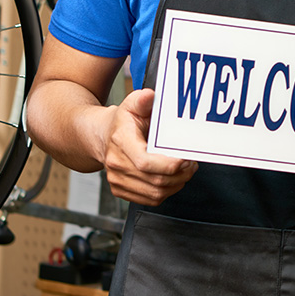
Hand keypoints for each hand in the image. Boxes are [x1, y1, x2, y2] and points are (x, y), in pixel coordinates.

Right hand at [101, 88, 197, 205]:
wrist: (102, 136)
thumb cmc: (122, 121)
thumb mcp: (132, 104)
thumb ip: (142, 99)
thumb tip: (150, 96)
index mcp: (121, 141)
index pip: (145, 162)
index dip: (169, 165)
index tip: (186, 159)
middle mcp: (116, 163)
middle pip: (155, 180)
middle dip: (180, 174)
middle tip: (192, 164)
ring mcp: (117, 179)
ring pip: (155, 192)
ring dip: (176, 184)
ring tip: (185, 171)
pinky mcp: (121, 190)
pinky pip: (150, 199)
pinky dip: (166, 192)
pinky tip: (173, 179)